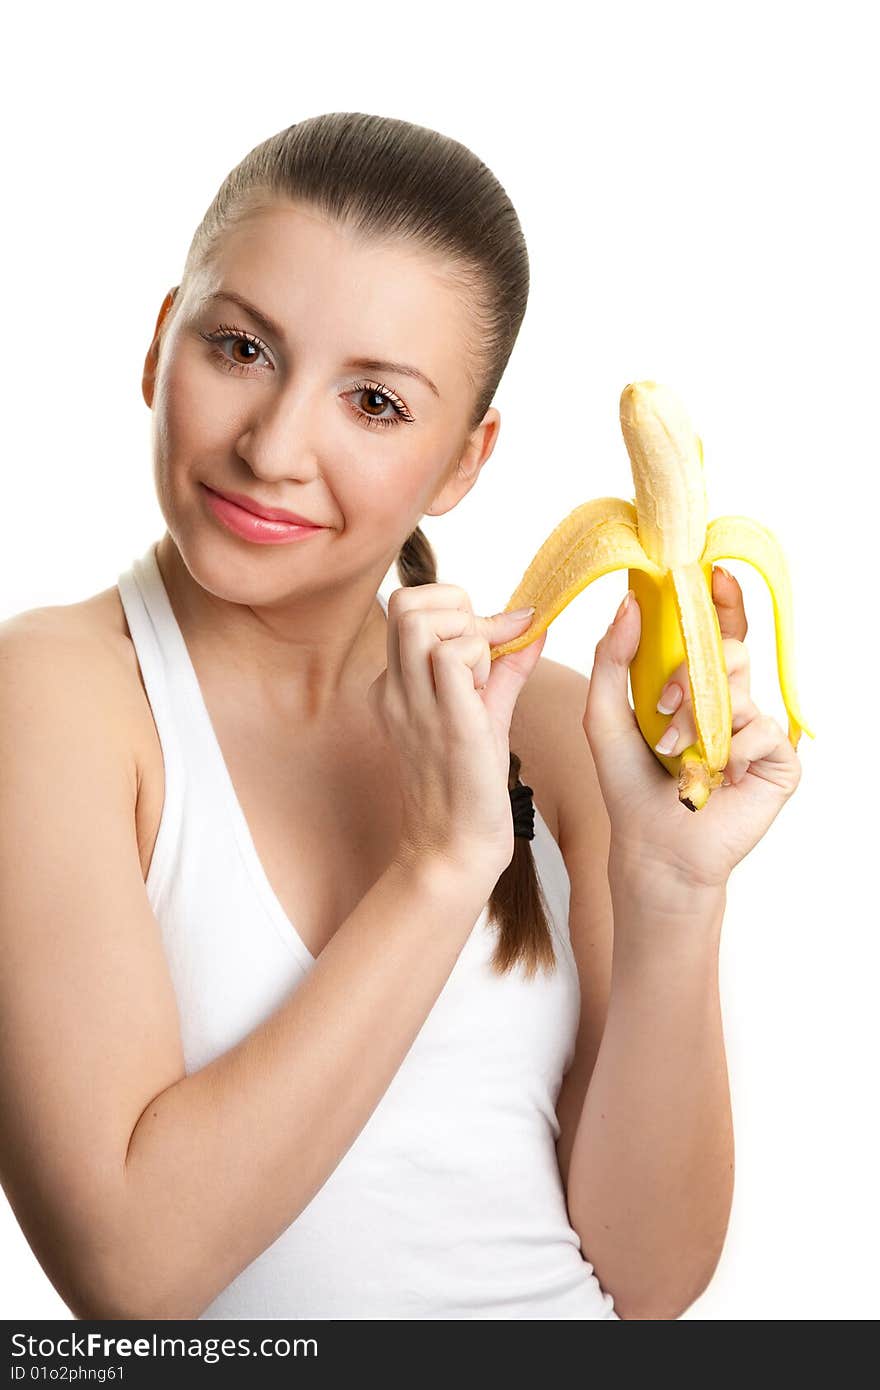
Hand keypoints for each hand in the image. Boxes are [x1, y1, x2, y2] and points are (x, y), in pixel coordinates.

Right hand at [367, 585, 546, 883]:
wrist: (453, 850)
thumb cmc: (468, 788)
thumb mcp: (484, 715)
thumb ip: (505, 667)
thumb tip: (532, 624)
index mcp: (396, 685)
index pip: (410, 607)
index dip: (457, 610)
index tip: (493, 641)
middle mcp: (395, 689)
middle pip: (406, 600)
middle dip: (456, 607)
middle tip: (486, 648)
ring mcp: (414, 704)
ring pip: (420, 619)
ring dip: (466, 631)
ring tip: (483, 674)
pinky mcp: (445, 721)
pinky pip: (451, 656)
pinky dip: (479, 657)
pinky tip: (488, 693)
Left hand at [582, 566, 802, 889]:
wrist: (651, 844)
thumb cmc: (628, 782)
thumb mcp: (603, 713)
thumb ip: (612, 658)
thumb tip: (629, 602)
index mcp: (695, 685)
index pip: (716, 632)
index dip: (720, 601)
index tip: (711, 574)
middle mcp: (731, 702)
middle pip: (730, 652)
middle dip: (692, 674)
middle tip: (662, 705)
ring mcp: (757, 731)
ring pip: (742, 690)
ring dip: (700, 720)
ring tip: (674, 752)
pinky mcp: (779, 761)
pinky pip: (763, 730)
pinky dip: (731, 750)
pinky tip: (714, 776)